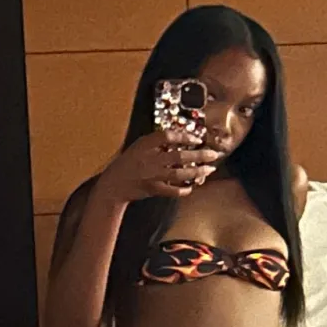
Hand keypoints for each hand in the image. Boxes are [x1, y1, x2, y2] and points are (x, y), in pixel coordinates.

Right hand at [99, 129, 222, 201]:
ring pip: (178, 174)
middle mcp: (149, 159)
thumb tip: (178, 139)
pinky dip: (182, 190)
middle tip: (214, 155)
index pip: (167, 136)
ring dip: (196, 172)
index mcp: (145, 145)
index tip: (197, 138)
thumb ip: (156, 143)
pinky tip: (191, 187)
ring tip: (209, 169)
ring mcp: (151, 175)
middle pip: (178, 156)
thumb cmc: (127, 164)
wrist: (113, 184)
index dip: (184, 136)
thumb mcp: (139, 147)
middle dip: (199, 155)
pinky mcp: (152, 189)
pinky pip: (171, 191)